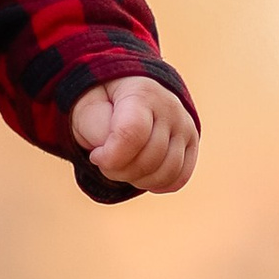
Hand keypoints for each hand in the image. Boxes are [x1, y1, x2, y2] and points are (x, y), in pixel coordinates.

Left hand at [70, 76, 197, 193]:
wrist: (124, 94)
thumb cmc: (102, 104)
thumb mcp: (87, 107)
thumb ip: (95, 127)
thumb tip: (113, 154)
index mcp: (141, 93)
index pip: (132, 134)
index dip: (110, 157)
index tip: (96, 155)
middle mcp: (170, 107)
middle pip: (149, 159)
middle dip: (119, 171)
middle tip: (106, 162)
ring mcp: (184, 125)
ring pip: (167, 172)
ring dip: (137, 180)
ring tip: (122, 167)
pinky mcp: (191, 143)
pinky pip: (179, 178)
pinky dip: (157, 185)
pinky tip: (140, 175)